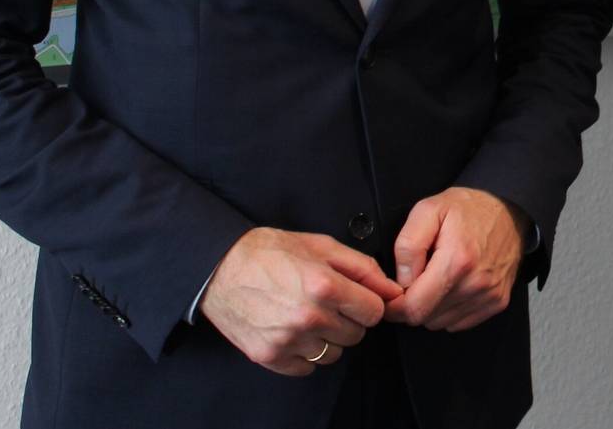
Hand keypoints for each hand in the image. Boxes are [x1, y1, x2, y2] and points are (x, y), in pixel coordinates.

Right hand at [200, 228, 403, 374]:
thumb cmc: (270, 252)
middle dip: (348, 319)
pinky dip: (305, 353)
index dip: (367, 303)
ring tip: (308, 315)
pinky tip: (293, 330)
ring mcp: (288, 340)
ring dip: (328, 338)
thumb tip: (392, 289)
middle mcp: (309, 317)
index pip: (374, 312)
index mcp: (325, 286)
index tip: (354, 297)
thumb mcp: (321, 246)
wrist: (220, 268)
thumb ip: (363, 268)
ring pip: (333, 354)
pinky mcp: (270, 356)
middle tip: (327, 302)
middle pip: (356, 335)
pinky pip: (307, 367)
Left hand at [384, 187, 526, 332]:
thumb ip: (408, 245)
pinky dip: (451, 309)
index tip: (392, 296)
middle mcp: (475, 284)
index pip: (414, 308)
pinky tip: (453, 285)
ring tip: (438, 278)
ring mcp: (489, 295)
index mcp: (456, 261)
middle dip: (414, 303)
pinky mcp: (497, 301)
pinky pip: (461, 322)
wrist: (508, 209)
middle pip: (426, 318)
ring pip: (442, 323)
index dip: (395, 306)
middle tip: (416, 279)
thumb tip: (402, 280)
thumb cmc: (469, 208)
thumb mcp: (428, 210)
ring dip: (433, 307)